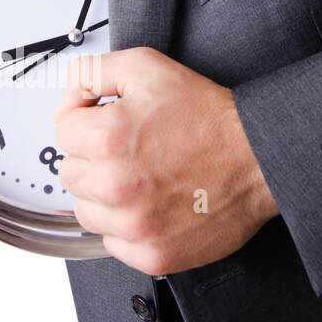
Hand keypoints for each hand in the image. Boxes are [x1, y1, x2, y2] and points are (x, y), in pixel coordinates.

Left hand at [52, 47, 279, 274]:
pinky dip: (126, 227)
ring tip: (141, 179)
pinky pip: (112, 242)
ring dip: (105, 196)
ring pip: (85, 210)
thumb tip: (65, 105)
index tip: (113, 126)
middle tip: (130, 153)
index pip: (62, 132)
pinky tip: (152, 205)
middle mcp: (116, 184)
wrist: (259, 158)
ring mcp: (135, 224)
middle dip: (93, 160)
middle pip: (69, 173)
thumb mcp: (144, 68)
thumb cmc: (207, 116)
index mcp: (108, 138)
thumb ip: (90, 74)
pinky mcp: (153, 254)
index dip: (88, 124)